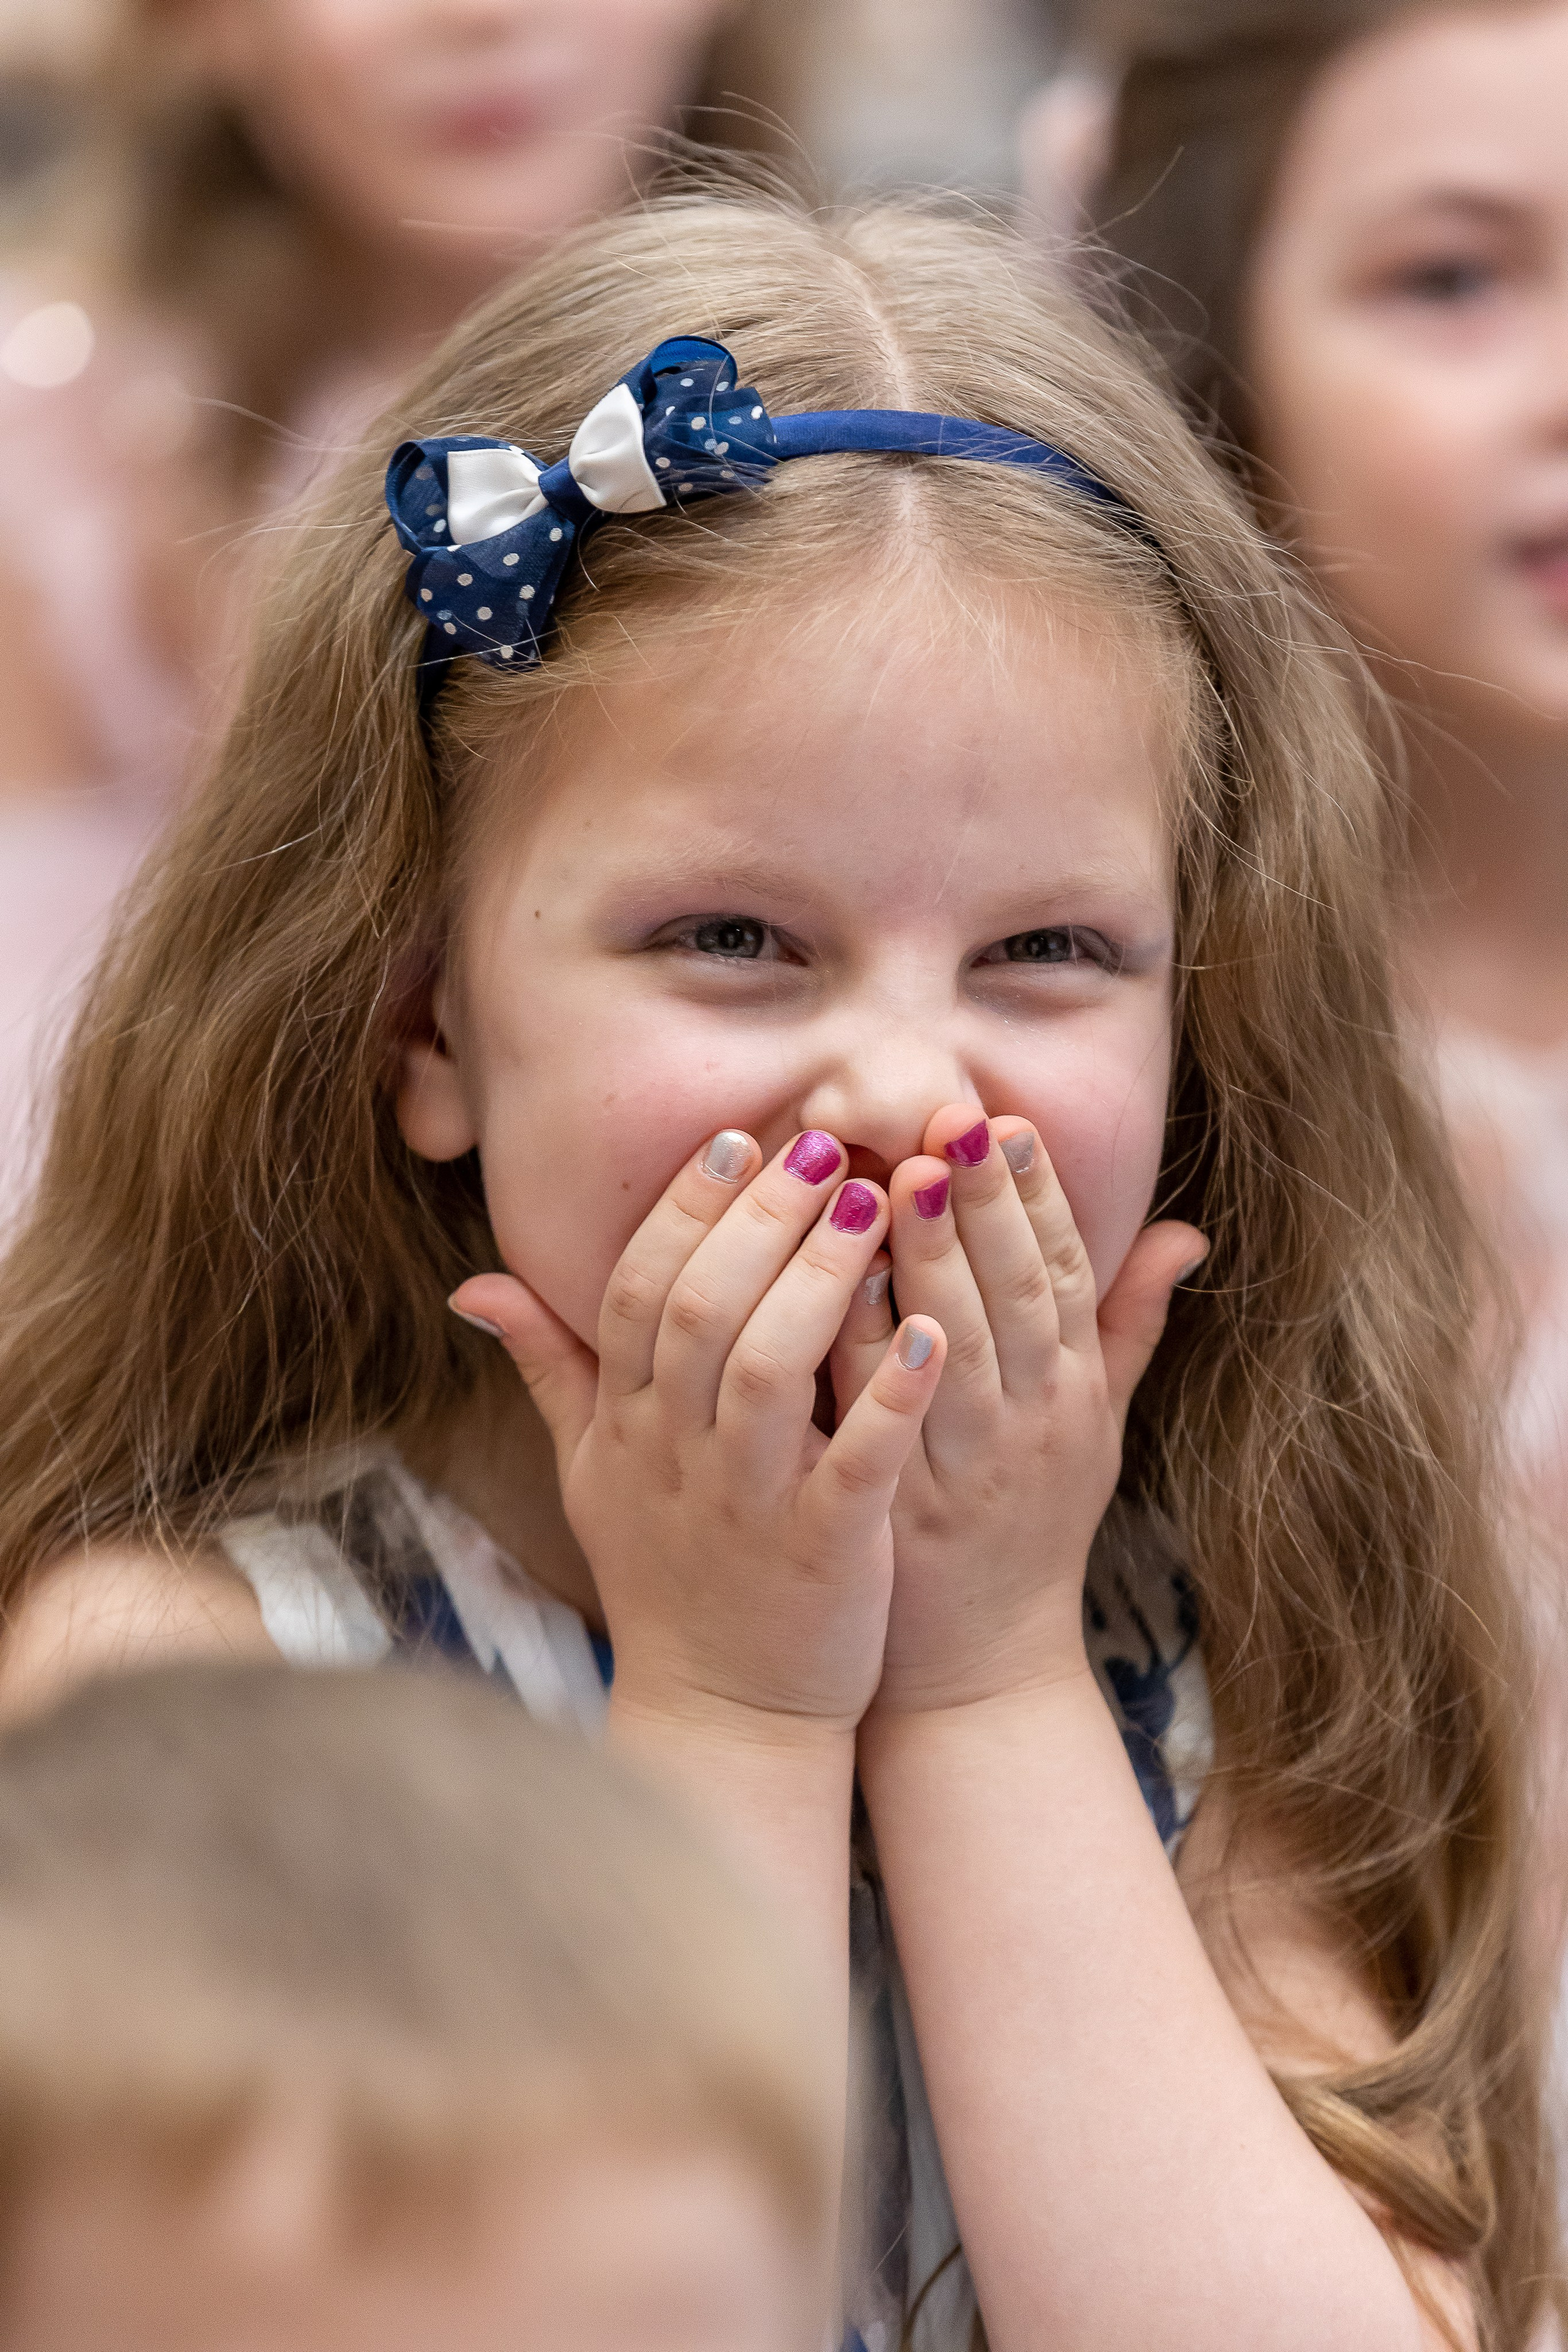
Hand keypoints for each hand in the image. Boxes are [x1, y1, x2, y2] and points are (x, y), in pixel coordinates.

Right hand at [450, 1130, 946, 1741]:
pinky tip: (930, 1331)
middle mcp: (677, 1455)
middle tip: (823, 1146)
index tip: (738, 1140)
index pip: (637, 1292)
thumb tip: (474, 1284)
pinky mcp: (823, 1552)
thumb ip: (548, 1367)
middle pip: (699, 1312)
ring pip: (769, 1371)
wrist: (723, 1714)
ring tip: (875, 1206)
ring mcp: (748, 1504)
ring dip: (820, 1281)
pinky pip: (855, 1462)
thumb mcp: (589, 1471)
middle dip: (759, 1221)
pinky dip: (889, 1394)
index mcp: (629, 1424)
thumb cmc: (666, 1573)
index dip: (684, 1211)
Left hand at [832, 1109, 1202, 1714]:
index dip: (1039, 1197)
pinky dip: (869, 1347)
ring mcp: (971, 1469)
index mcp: (1077, 1394)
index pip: (1067, 1275)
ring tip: (903, 1178)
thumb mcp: (1098, 1427)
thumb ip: (1130, 1324)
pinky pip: (887, 1415)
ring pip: (957, 1347)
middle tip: (954, 1119)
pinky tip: (841, 1285)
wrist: (981, 1669)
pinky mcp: (909, 1509)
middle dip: (987, 1204)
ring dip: (932, 1261)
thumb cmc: (1030, 1529)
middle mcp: (1034, 1424)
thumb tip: (1187, 1231)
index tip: (1009, 1121)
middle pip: (1018, 1296)